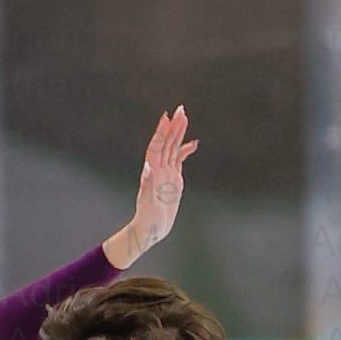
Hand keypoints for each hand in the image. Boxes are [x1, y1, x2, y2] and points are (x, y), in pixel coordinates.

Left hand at [104, 106, 198, 268]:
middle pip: (167, 143)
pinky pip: (179, 160)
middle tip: (181, 110)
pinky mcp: (173, 180)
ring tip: (185, 117)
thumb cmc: (147, 218)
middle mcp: (159, 169)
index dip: (162, 132)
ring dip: (179, 133)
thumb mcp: (148, 203)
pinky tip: (193, 143)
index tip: (166, 117)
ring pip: (173, 148)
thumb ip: (148, 184)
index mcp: (152, 171)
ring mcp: (166, 173)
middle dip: (173, 127)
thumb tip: (148, 167)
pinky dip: (185, 151)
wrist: (151, 229)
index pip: (157, 147)